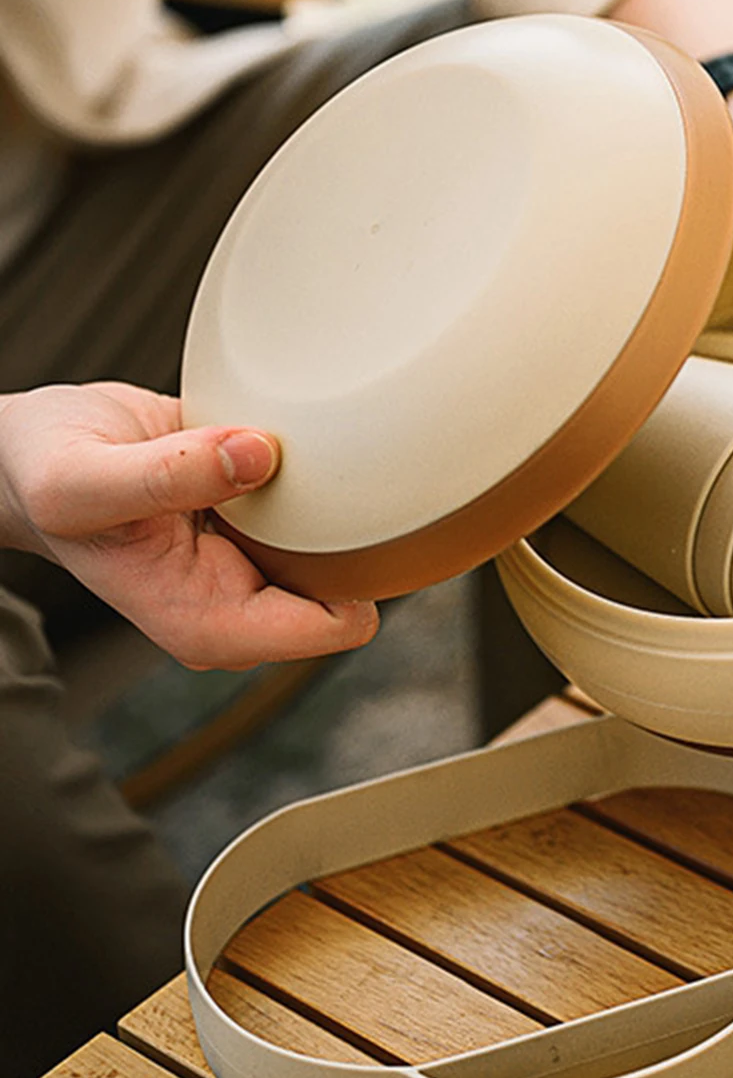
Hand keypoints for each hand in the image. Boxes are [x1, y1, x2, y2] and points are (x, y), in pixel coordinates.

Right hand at [0, 382, 377, 669]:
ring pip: (347, 550)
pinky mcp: (263, 531)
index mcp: (211, 626)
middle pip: (355, 588)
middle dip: (345, 537)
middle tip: (297, 476)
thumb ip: (165, 475)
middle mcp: (245, 608)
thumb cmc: (44, 474)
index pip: (339, 626)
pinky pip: (326, 513)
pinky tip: (270, 451)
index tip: (329, 511)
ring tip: (275, 460)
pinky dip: (312, 481)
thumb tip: (259, 455)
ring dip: (330, 505)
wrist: (28, 455)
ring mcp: (257, 571)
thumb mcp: (80, 478)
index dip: (351, 570)